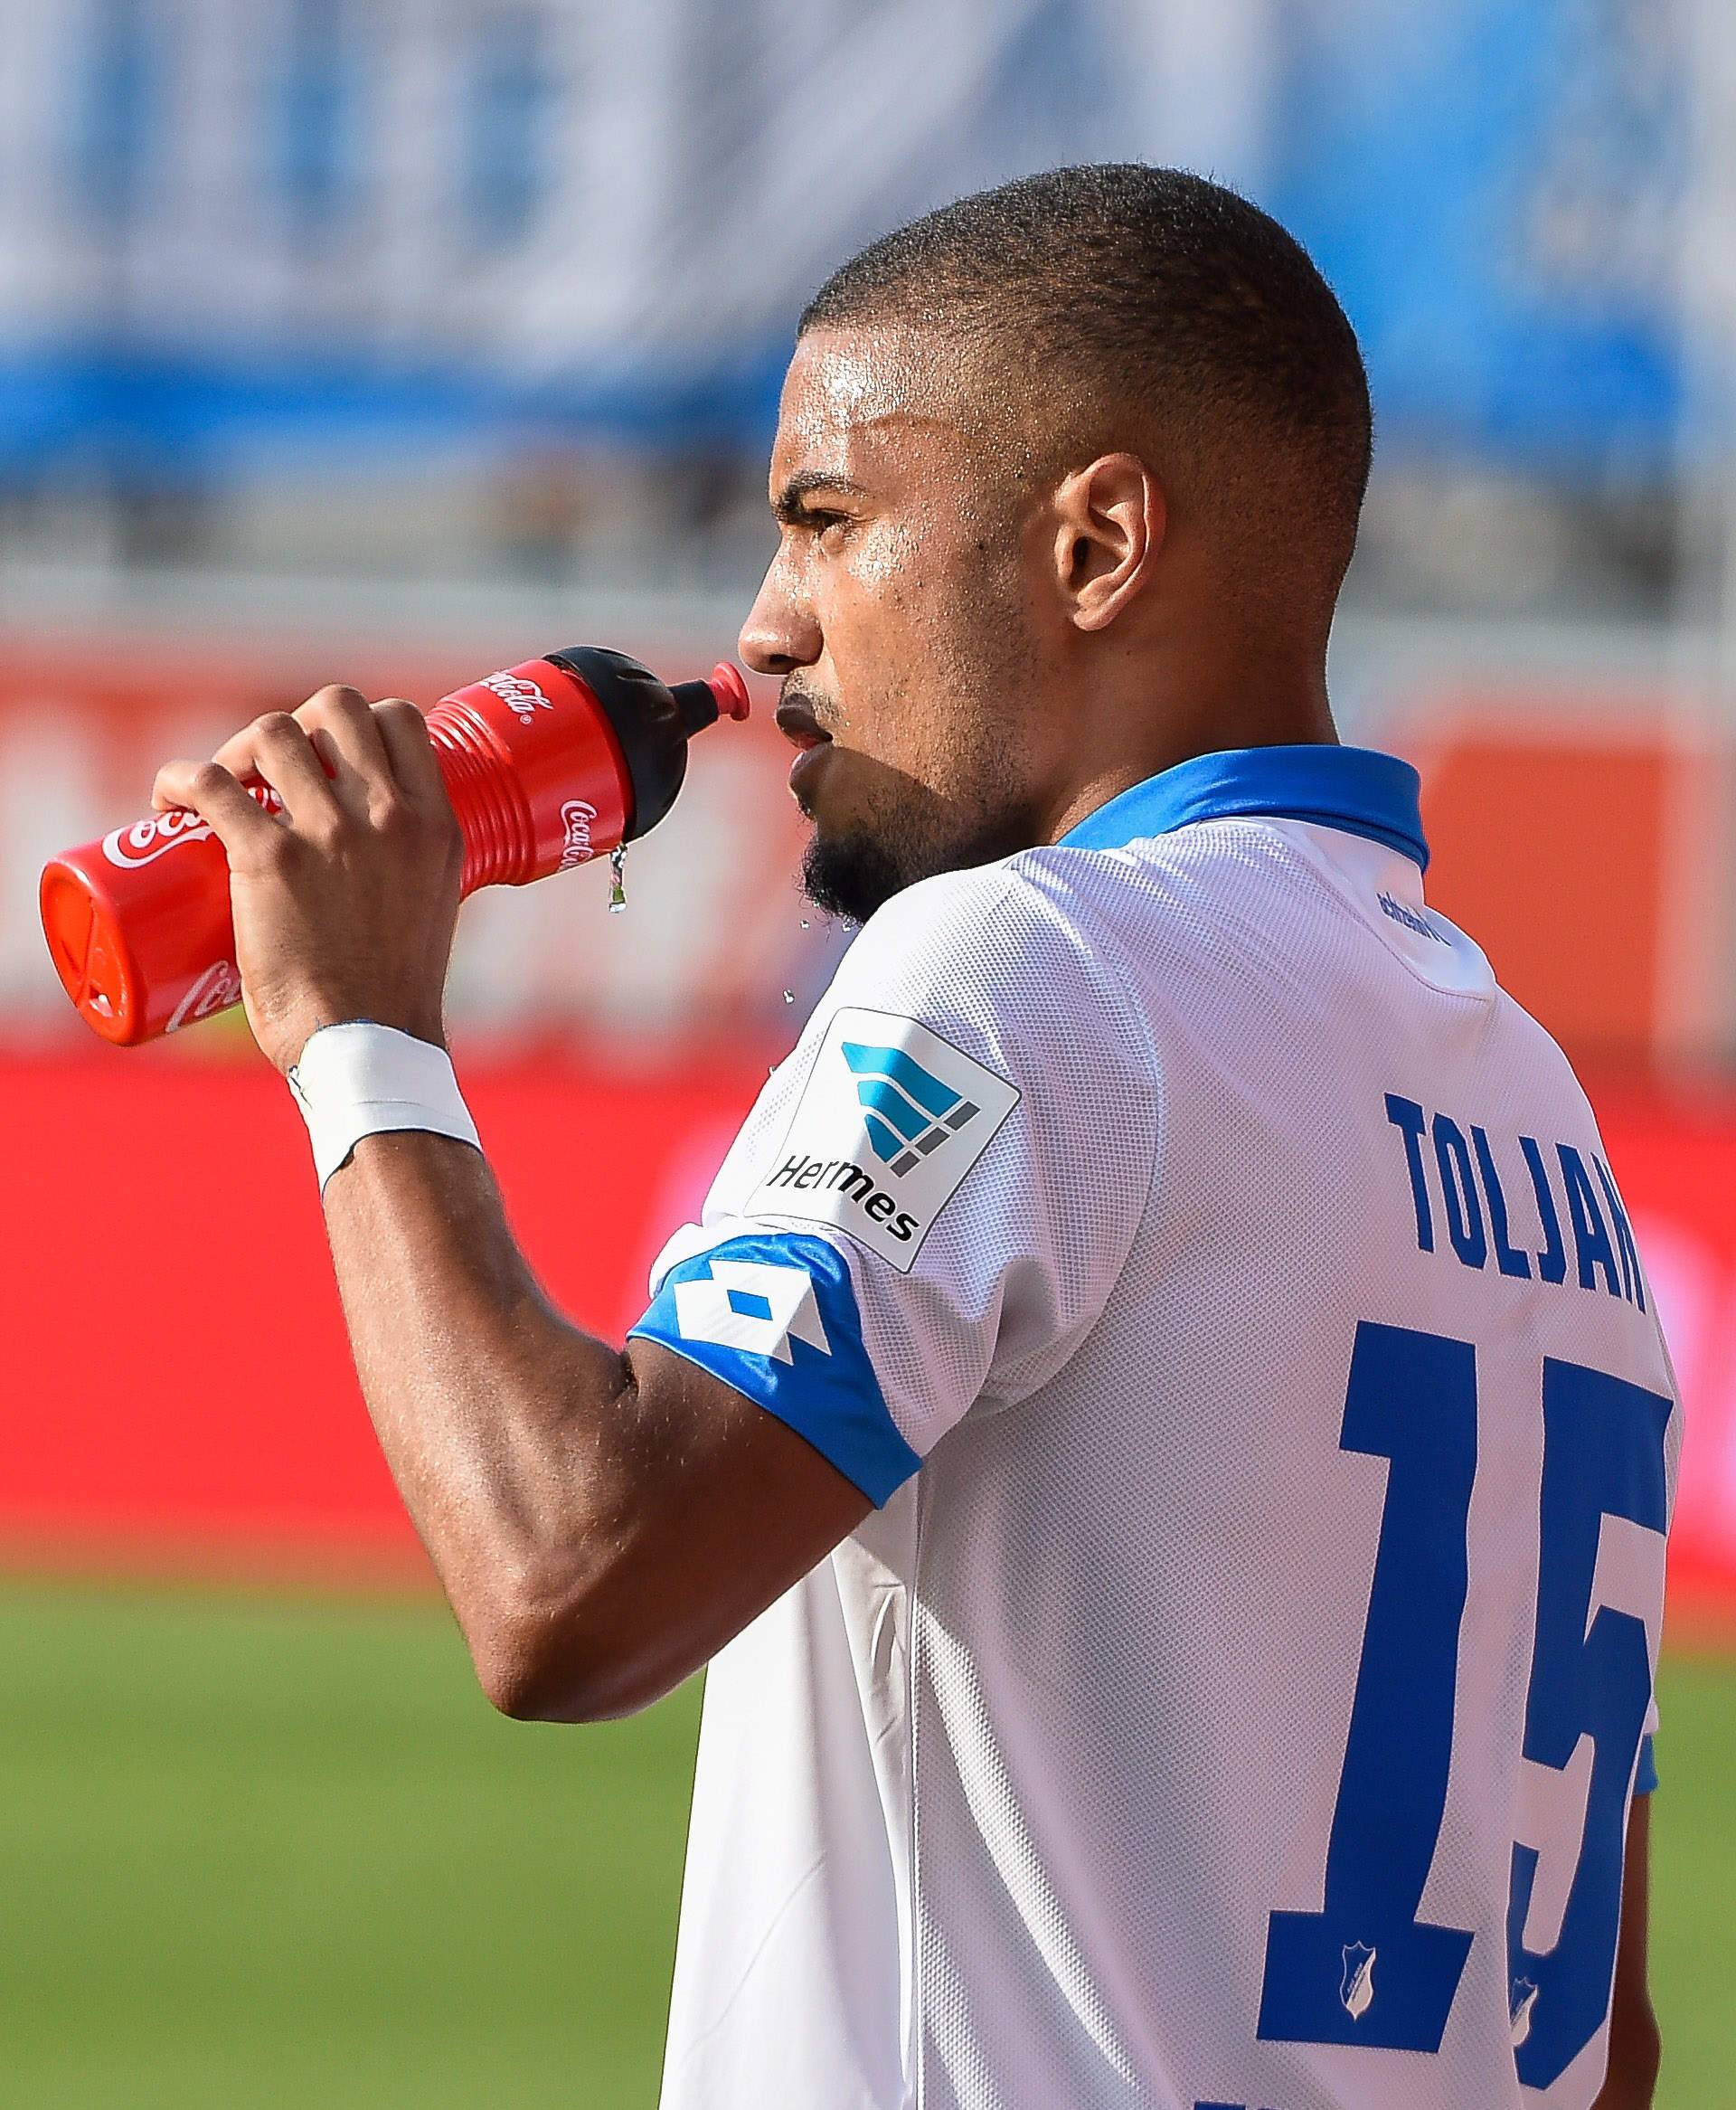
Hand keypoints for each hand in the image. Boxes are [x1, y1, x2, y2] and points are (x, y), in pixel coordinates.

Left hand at [152, 685, 462, 1073]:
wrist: (367, 1044)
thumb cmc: (392, 997)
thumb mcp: (430, 909)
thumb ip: (406, 874)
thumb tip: (366, 869)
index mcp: (436, 824)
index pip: (400, 719)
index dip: (356, 722)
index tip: (326, 757)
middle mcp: (389, 815)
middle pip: (335, 705)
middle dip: (296, 722)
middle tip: (269, 770)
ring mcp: (330, 832)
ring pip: (271, 731)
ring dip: (237, 748)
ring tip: (222, 787)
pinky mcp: (271, 858)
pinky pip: (210, 784)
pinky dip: (178, 779)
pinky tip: (168, 798)